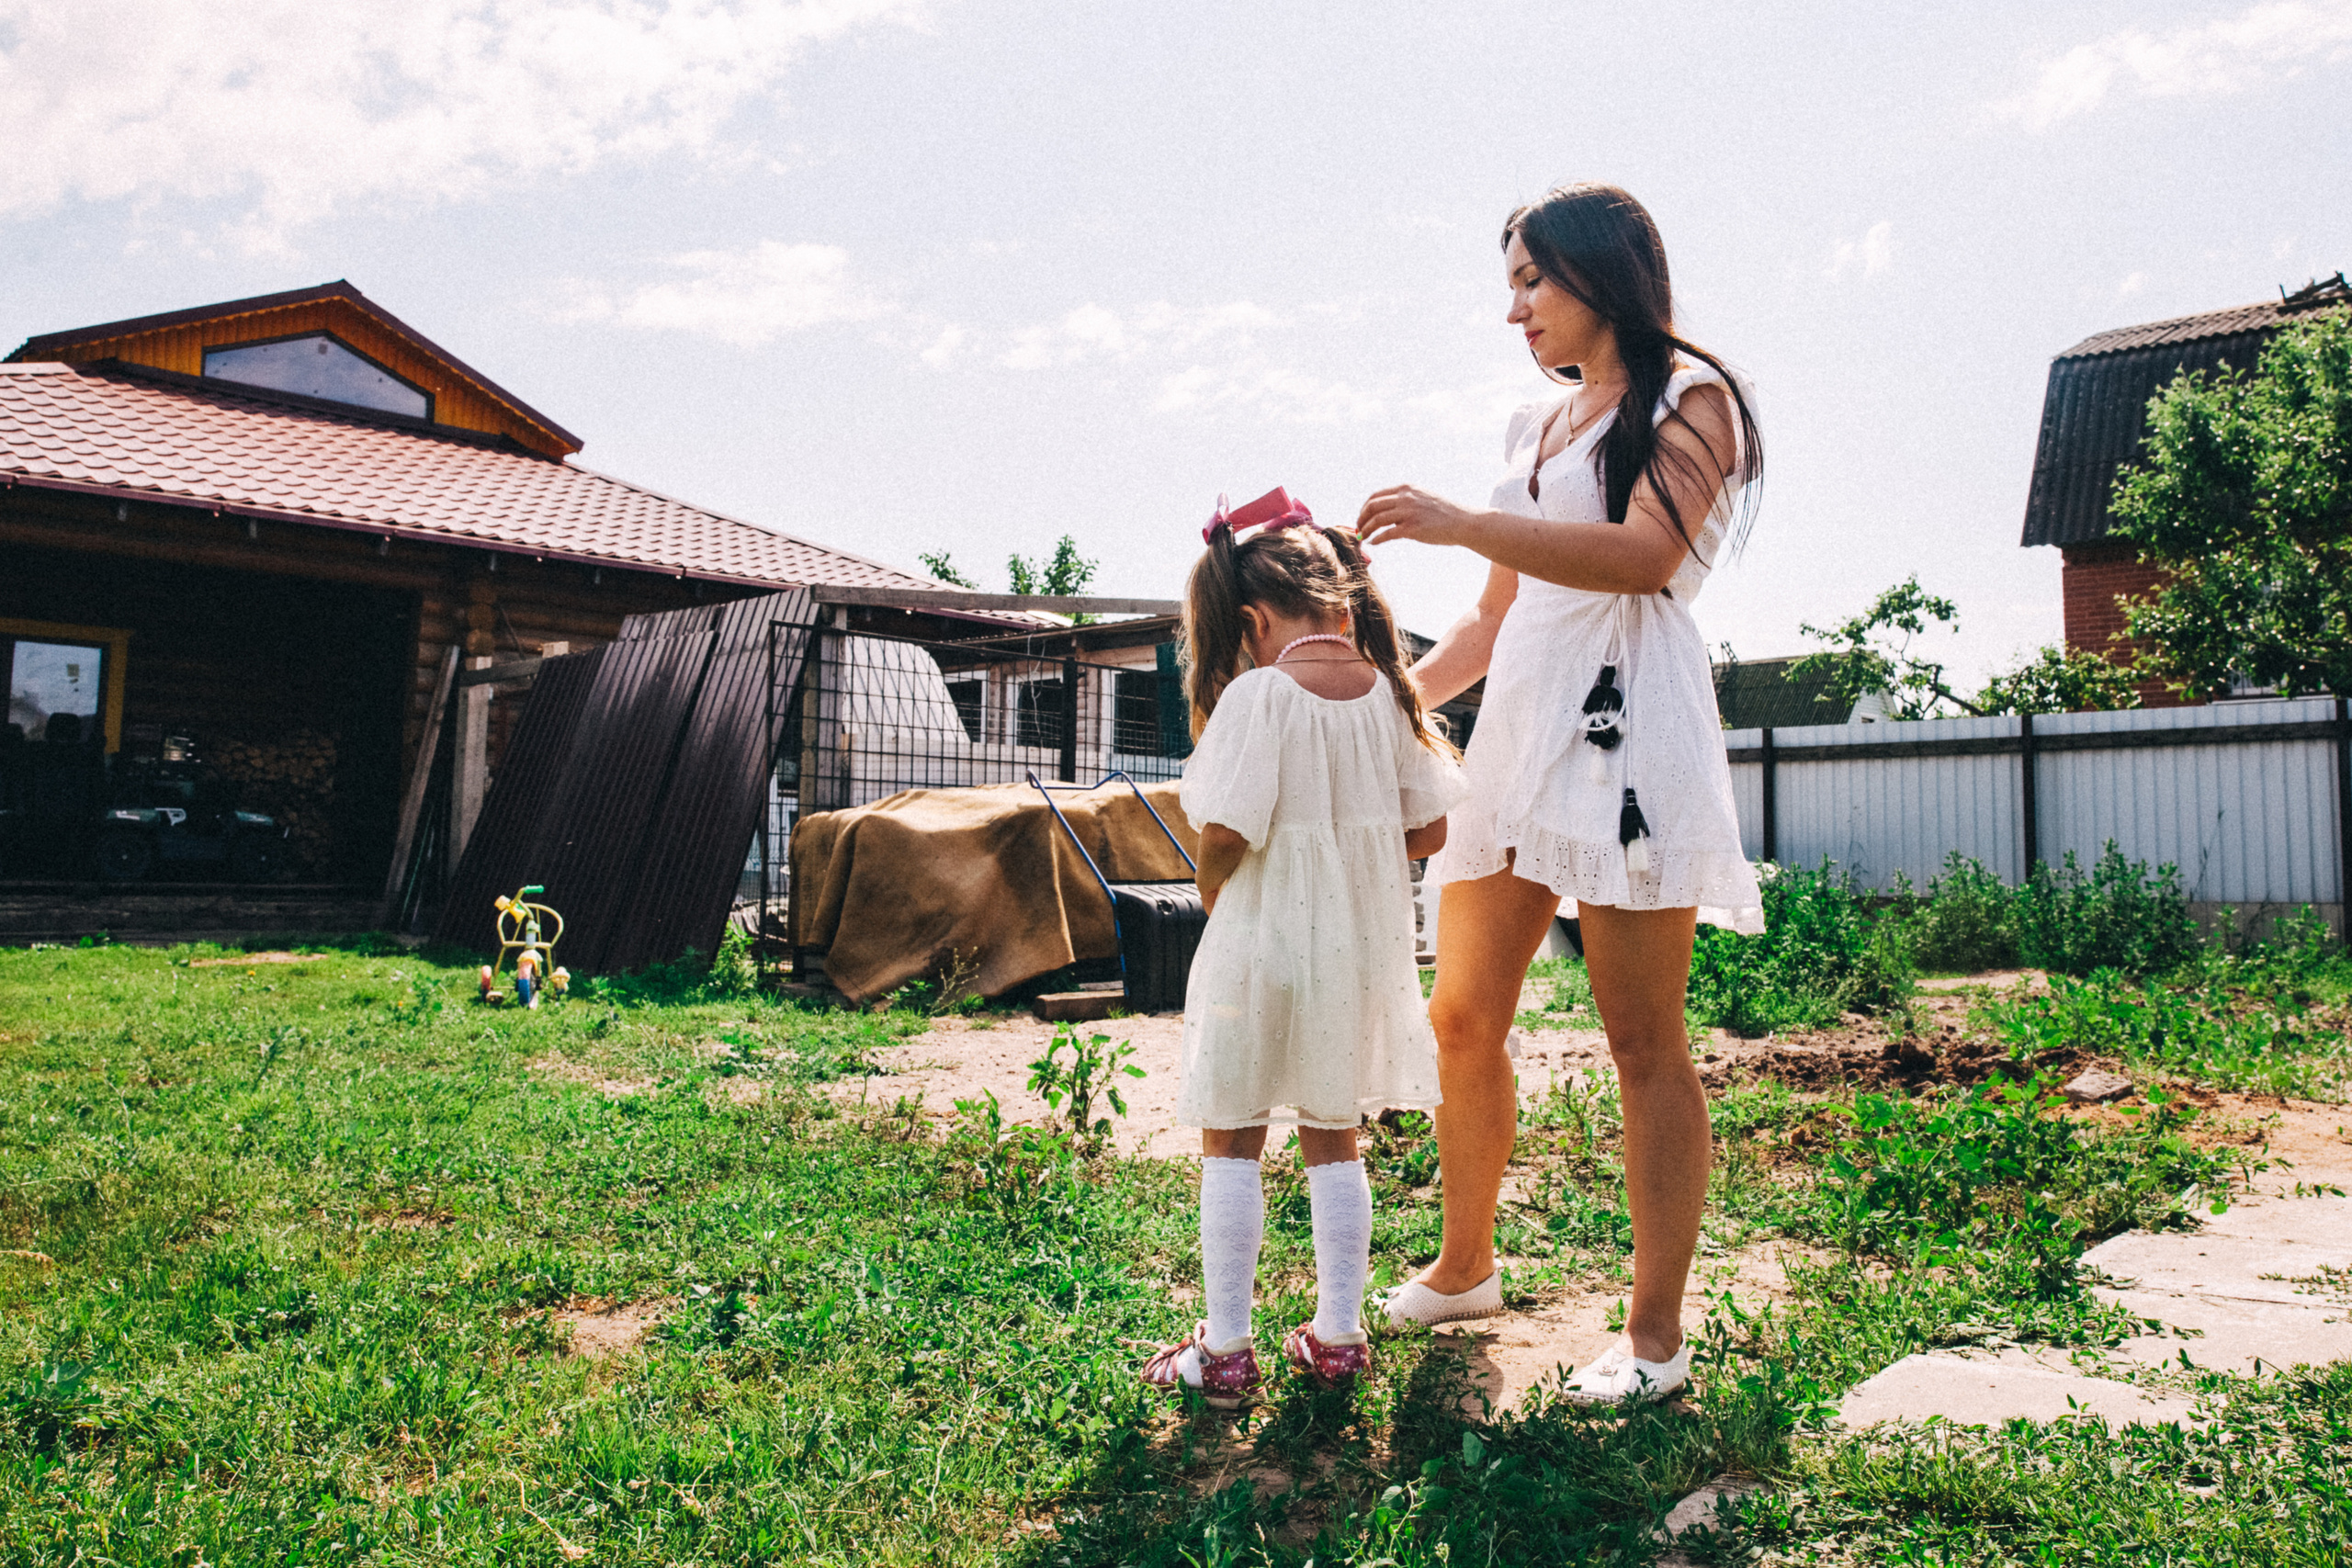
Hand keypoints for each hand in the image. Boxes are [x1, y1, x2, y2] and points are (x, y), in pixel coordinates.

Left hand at [1356, 485, 1475, 547]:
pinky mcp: (1412, 528)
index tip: (1362, 517)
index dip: (1365, 508)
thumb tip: (1389, 513)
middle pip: (1372, 506)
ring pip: (1376, 520)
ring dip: (1366, 530)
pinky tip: (1374, 543)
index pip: (1376, 496)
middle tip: (1358, 529)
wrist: (1464, 522)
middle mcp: (1405, 498)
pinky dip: (1377, 539)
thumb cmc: (1445, 513)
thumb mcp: (1423, 498)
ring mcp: (1408, 512)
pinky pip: (1386, 534)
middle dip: (1361, 519)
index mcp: (1406, 489)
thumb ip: (1406, 501)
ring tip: (1363, 537)